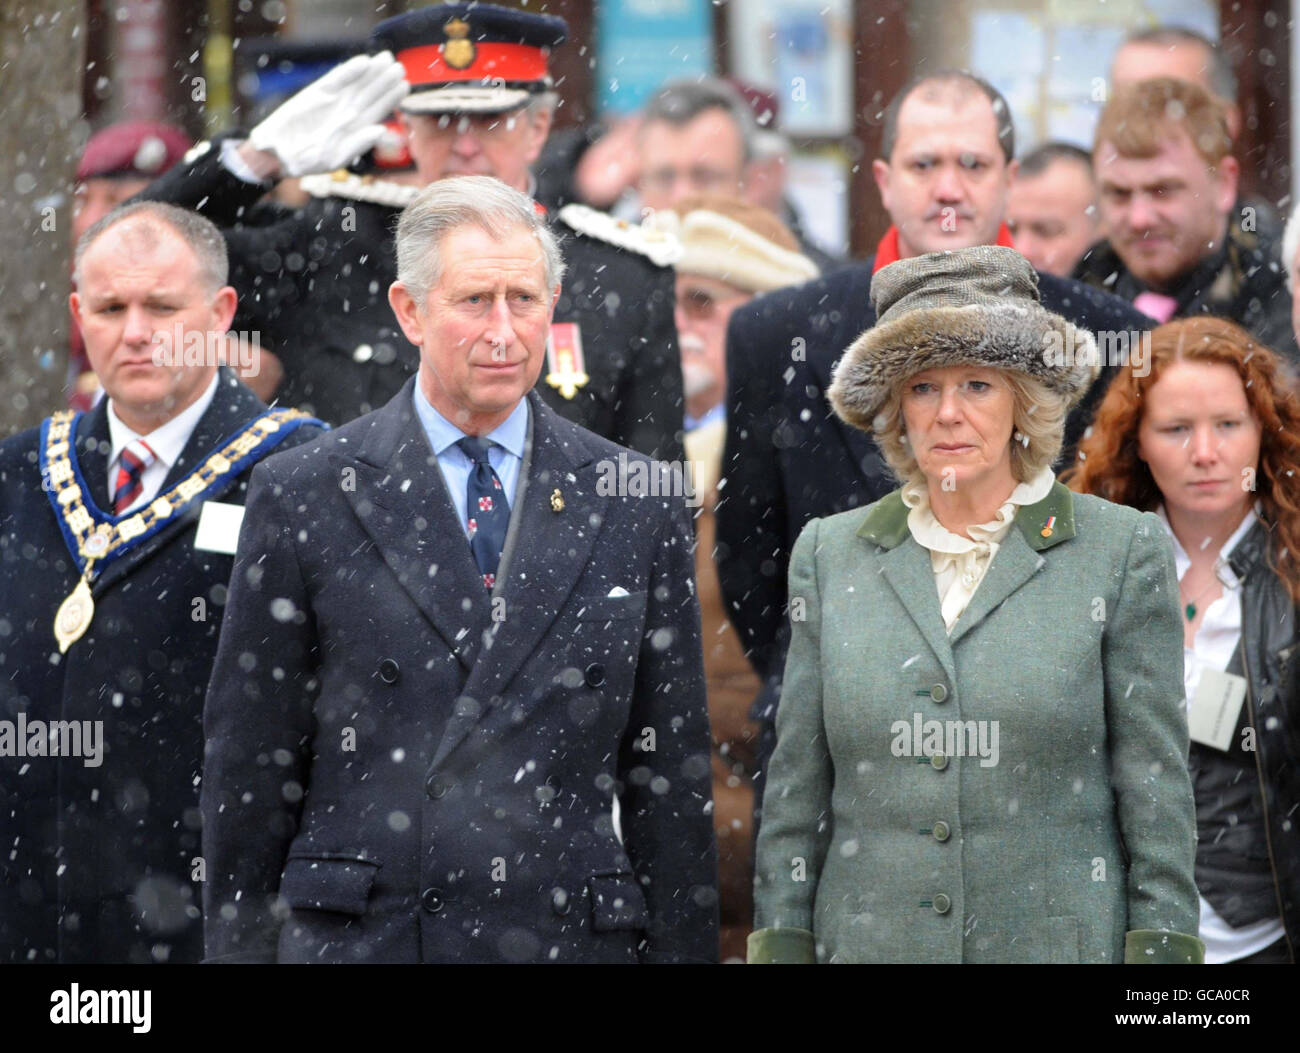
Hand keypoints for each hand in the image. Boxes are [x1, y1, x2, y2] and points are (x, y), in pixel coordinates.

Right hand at [247, 51, 408, 177]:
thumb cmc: (308, 161)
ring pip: (357, 84)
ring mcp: (333, 101)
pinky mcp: (316, 93)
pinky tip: (363, 62)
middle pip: (370, 93)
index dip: (391, 98)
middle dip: (385, 80)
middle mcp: (347, 113)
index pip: (377, 110)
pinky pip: (336, 79)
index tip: (404, 85)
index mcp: (356, 129)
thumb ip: (359, 144)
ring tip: (387, 58)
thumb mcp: (336, 158)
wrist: (278, 153)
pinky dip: (349, 71)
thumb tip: (381, 130)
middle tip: (400, 66)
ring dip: (372, 72)